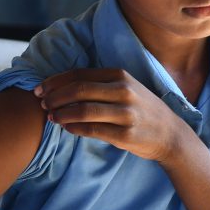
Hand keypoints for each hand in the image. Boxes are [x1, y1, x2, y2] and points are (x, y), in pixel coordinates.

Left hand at [34, 68, 188, 162]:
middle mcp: (123, 91)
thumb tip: (59, 87)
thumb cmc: (140, 109)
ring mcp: (125, 113)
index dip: (55, 82)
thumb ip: (98, 84)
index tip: (39, 89)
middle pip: (78, 90)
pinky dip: (74, 128)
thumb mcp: (125, 88)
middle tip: (42, 104)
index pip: (79, 74)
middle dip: (54, 97)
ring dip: (61, 114)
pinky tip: (66, 127)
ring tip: (51, 117)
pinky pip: (92, 130)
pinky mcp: (125, 135)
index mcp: (120, 75)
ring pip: (83, 110)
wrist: (170, 134)